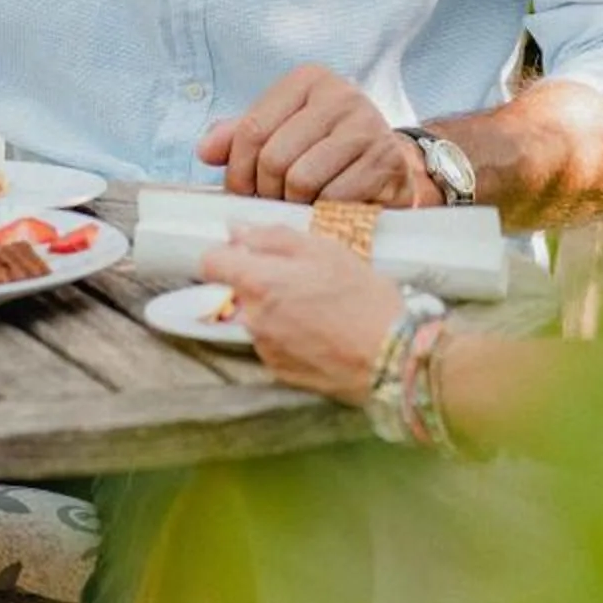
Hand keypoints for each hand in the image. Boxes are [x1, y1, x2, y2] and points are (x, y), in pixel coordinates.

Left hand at [197, 67, 427, 205]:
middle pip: (274, 157)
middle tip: (271, 201)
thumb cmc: (324, 148)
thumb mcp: (281, 131)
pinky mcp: (386, 161)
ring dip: (293, 203)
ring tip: (297, 204)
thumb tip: (205, 151)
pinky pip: (333, 198)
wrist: (389, 165)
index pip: (252, 128)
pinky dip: (321, 212)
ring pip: (301, 180)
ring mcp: (367, 126)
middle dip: (265, 190)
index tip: (241, 189)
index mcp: (308, 80)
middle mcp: (341, 95)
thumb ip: (240, 136)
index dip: (237, 169)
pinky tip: (324, 208)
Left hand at [202, 226, 405, 403]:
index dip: (225, 253)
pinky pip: (273, 343)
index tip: (244, 252)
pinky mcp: (280, 371)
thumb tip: (236, 230)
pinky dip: (290, 335)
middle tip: (304, 278)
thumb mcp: (324, 250)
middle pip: (238, 291)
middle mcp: (253, 319)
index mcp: (259, 282)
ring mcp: (264, 348)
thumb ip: (272, 237)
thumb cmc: (364, 299)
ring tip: (320, 307)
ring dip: (277, 309)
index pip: (210, 263)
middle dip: (261, 281)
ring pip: (256, 318)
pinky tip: (323, 330)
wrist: (391, 357)